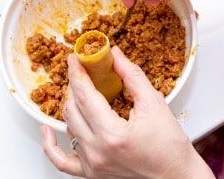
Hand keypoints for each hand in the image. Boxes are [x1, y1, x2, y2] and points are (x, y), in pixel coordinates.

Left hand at [41, 47, 212, 177]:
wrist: (176, 175)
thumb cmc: (170, 145)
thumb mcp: (154, 104)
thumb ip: (132, 77)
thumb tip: (115, 56)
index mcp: (113, 134)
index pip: (85, 96)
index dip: (77, 74)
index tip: (75, 59)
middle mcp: (98, 152)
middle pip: (72, 110)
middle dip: (74, 86)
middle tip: (81, 71)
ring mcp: (92, 165)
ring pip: (68, 128)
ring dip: (71, 107)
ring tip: (80, 93)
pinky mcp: (92, 173)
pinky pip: (62, 161)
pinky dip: (50, 146)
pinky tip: (47, 131)